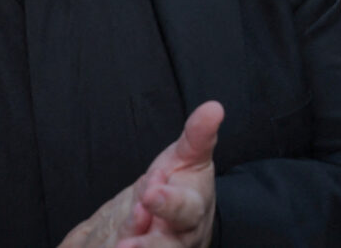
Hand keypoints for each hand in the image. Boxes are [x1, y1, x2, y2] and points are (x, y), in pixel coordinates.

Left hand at [60, 101, 222, 247]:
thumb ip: (198, 135)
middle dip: (148, 243)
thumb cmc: (183, 183)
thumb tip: (213, 107)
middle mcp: (178, 237)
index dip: (168, 204)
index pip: (184, 209)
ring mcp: (162, 247)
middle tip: (126, 242)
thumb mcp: (189, 156)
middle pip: (167, 246)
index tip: (150, 193)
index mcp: (192, 210)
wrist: (176, 217)